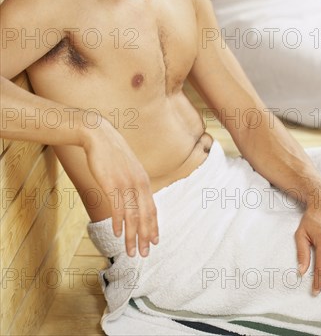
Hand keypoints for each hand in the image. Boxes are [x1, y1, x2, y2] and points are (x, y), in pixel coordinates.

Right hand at [82, 118, 158, 257]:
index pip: (152, 208)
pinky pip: (117, 207)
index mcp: (143, 179)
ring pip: (132, 216)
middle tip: (144, 254)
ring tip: (130, 251)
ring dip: (132, 236)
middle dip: (145, 237)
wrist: (98, 134)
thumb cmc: (111, 152)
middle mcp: (138, 182)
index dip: (153, 226)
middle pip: (145, 215)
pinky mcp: (111, 183)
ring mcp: (125, 183)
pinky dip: (119, 223)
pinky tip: (118, 234)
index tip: (154, 241)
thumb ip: (133, 182)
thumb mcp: (128, 167)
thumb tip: (134, 197)